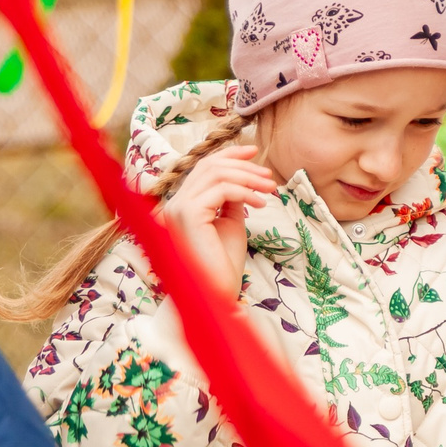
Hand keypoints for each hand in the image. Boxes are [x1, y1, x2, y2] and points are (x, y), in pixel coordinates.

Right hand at [160, 145, 277, 298]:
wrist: (216, 294)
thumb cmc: (223, 265)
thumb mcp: (230, 223)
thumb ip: (231, 199)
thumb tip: (244, 178)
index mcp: (182, 205)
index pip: (203, 167)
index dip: (229, 154)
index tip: (254, 152)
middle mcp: (175, 204)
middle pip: (209, 165)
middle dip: (243, 165)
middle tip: (269, 176)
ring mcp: (178, 208)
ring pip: (217, 173)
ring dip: (249, 177)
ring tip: (270, 189)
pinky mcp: (188, 214)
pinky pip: (222, 190)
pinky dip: (246, 192)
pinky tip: (261, 204)